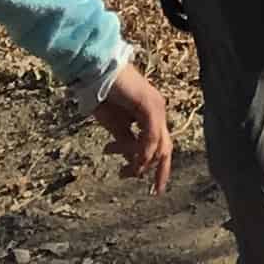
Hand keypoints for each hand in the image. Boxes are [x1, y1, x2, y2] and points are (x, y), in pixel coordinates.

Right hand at [87, 58, 173, 189]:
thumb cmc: (104, 95)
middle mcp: (159, 110)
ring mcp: (156, 107)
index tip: (153, 189)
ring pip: (158, 145)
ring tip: (123, 171)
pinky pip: (150, 137)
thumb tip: (134, 162)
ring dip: (141, 162)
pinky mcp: (149, 106)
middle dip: (159, 172)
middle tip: (152, 191)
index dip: (159, 168)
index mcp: (152, 114)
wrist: (96, 72)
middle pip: (166, 148)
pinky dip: (143, 151)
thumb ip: (127, 142)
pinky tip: (131, 161)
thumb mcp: (116, 126)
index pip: (161, 145)